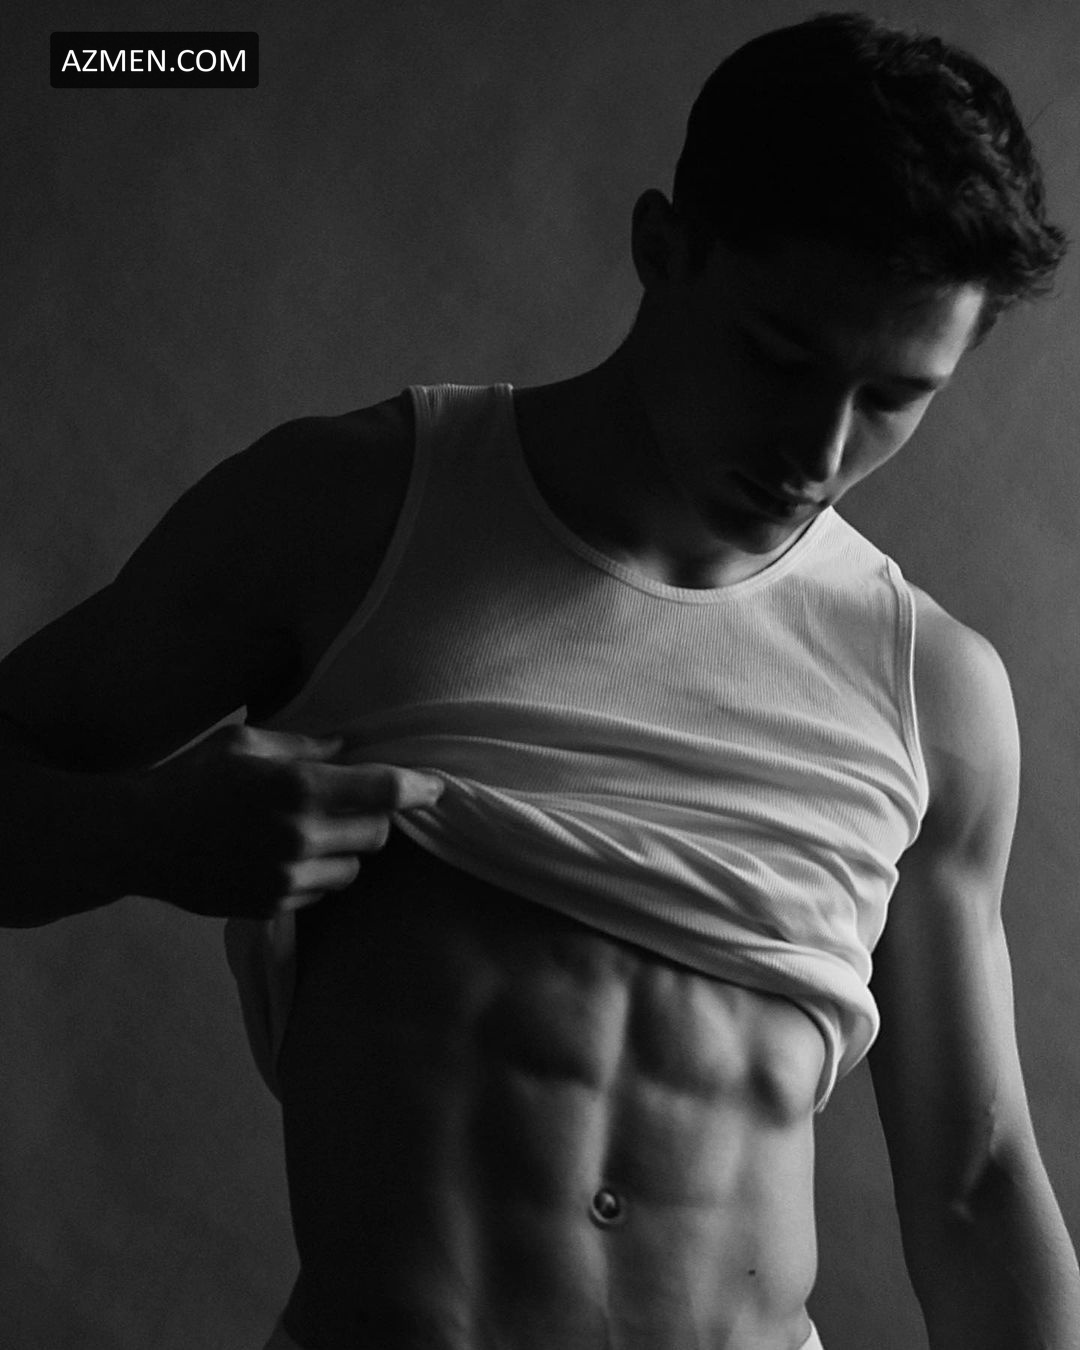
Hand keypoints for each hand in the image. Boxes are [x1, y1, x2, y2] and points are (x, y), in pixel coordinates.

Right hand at [126, 724, 441, 918]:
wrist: (138, 838)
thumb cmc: (193, 777)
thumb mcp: (246, 743)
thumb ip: (305, 746)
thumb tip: (351, 746)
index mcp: (299, 788)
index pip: (385, 791)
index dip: (420, 788)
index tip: (438, 787)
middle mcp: (300, 836)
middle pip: (379, 834)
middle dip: (375, 817)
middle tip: (354, 802)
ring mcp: (287, 876)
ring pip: (354, 868)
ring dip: (347, 848)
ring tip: (314, 830)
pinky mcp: (273, 904)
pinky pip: (322, 890)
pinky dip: (318, 873)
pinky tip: (287, 854)